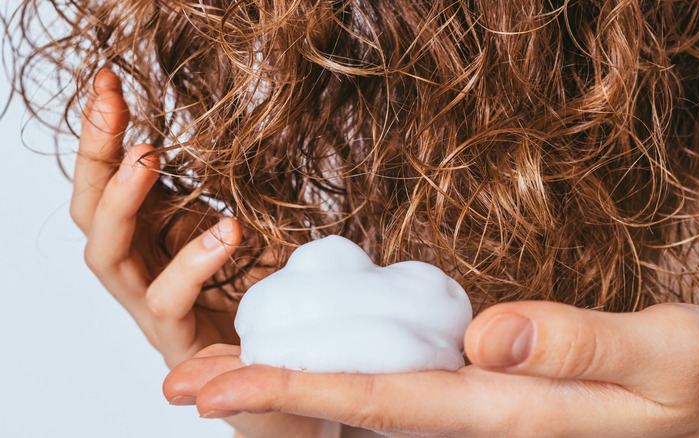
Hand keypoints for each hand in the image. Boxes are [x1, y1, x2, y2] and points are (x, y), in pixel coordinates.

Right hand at [74, 69, 337, 436]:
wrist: (282, 382)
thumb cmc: (263, 305)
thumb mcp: (248, 239)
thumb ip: (223, 201)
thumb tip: (234, 146)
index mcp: (151, 242)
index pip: (111, 183)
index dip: (103, 134)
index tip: (111, 82)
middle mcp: (140, 275)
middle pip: (92, 213)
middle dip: (96, 156)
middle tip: (113, 108)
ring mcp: (153, 312)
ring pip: (108, 259)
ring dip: (122, 204)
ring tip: (146, 159)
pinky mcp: (180, 347)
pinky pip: (170, 304)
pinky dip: (191, 264)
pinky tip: (226, 230)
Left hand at [163, 301, 698, 436]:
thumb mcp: (668, 357)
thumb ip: (580, 346)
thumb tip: (488, 332)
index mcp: (510, 414)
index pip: (379, 403)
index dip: (292, 390)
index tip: (216, 384)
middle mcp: (483, 424)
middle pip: (353, 414)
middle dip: (265, 399)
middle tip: (184, 385)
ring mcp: (488, 420)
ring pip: (371, 409)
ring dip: (295, 392)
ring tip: (223, 376)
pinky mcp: (501, 403)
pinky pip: (409, 398)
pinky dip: (349, 384)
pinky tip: (320, 370)